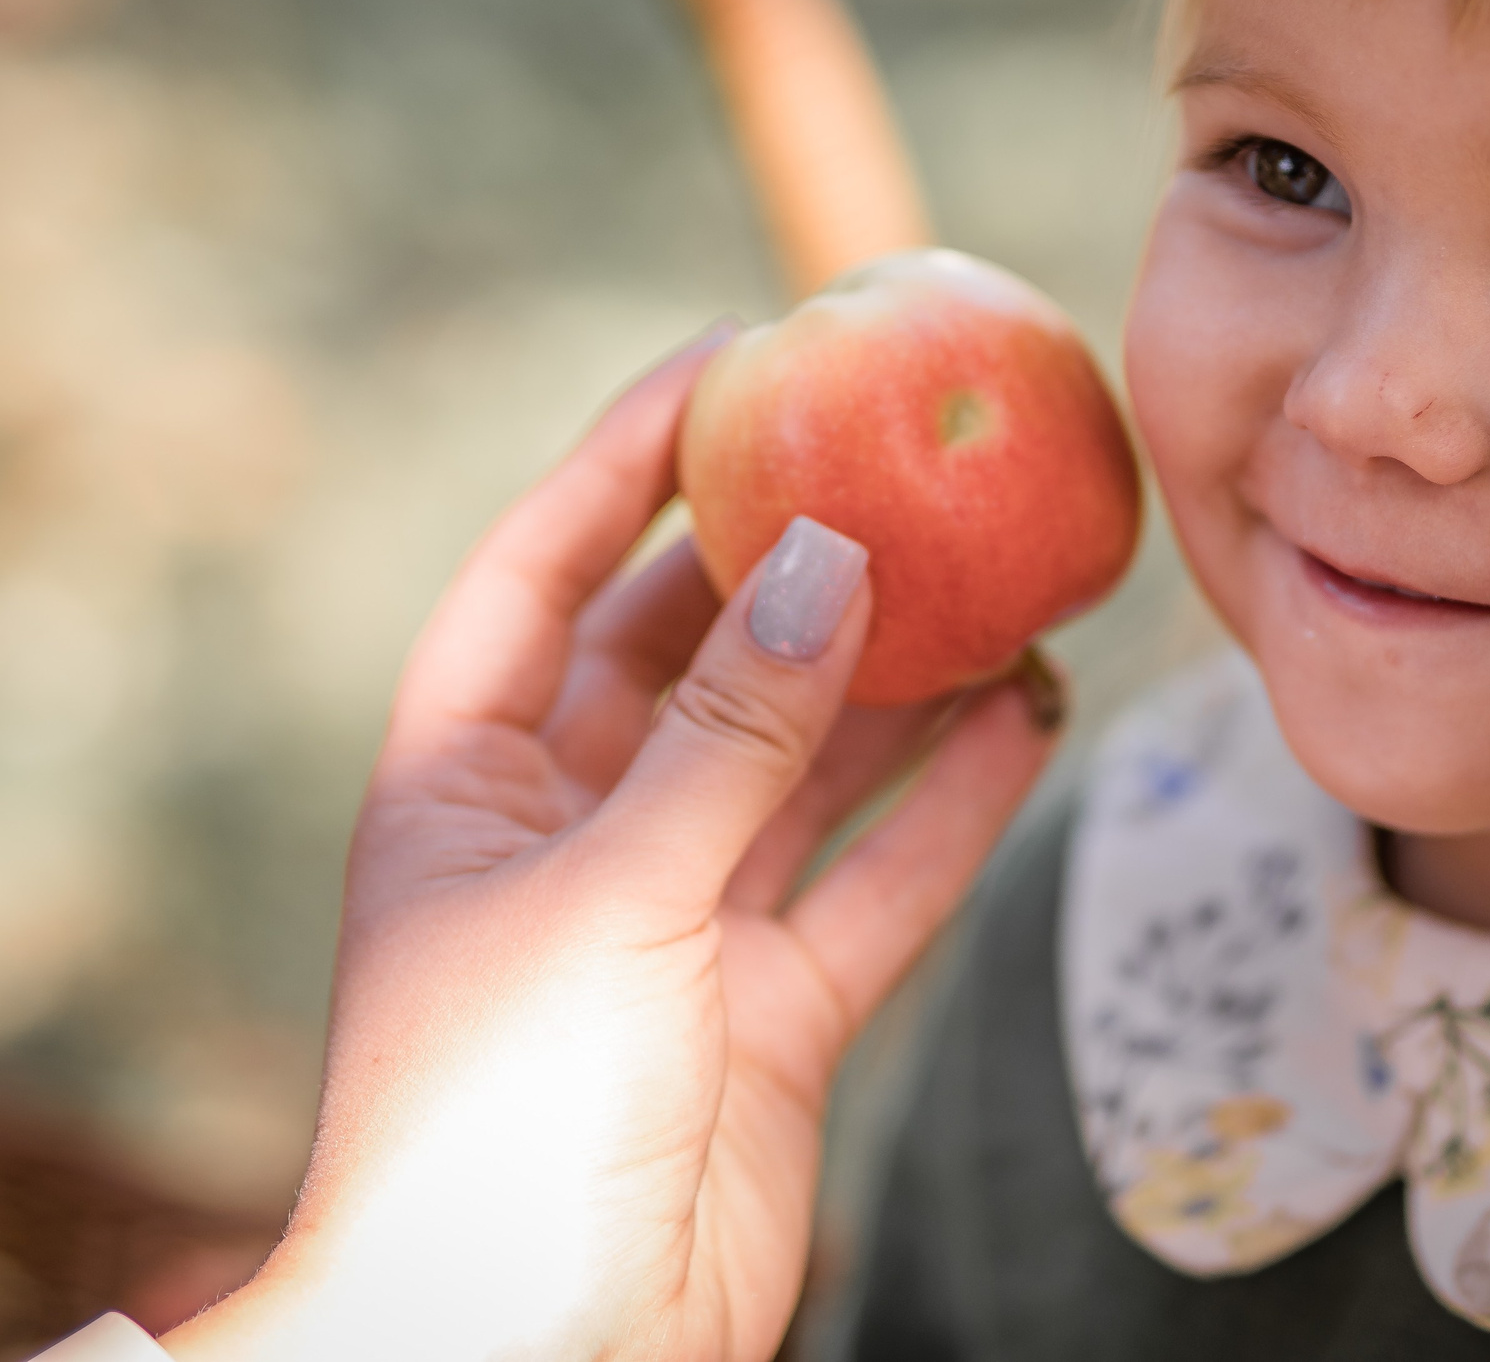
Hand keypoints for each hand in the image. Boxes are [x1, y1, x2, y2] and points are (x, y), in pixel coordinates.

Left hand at [162, 336, 1061, 1361]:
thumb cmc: (493, 1128)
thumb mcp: (606, 897)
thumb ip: (730, 735)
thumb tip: (827, 557)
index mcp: (462, 786)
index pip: (541, 576)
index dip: (626, 463)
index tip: (728, 361)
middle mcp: (573, 835)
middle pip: (692, 657)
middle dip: (789, 563)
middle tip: (899, 460)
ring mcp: (679, 924)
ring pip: (806, 764)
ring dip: (898, 681)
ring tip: (1003, 581)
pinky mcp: (773, 1012)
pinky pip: (876, 881)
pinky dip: (950, 808)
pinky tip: (1027, 723)